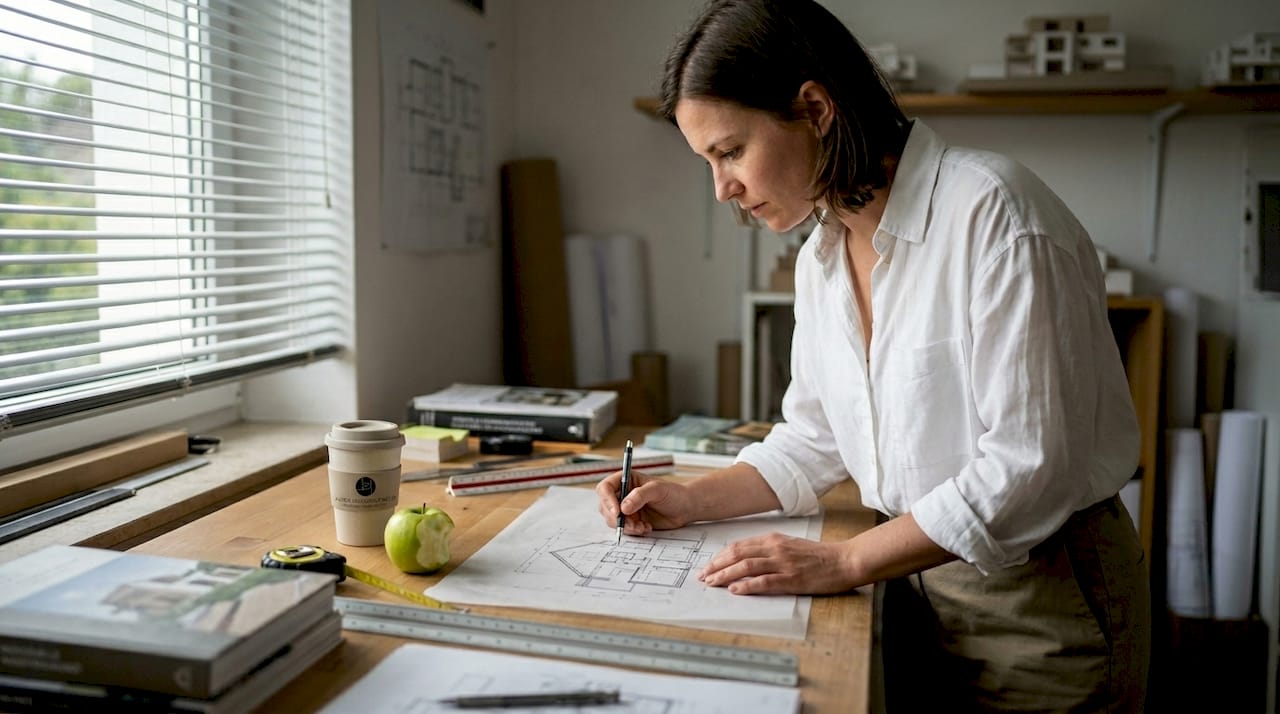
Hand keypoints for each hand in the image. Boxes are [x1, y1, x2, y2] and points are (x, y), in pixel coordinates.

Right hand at [595, 471, 693, 535]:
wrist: (684, 508)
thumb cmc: (673, 493)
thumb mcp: (657, 490)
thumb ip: (640, 496)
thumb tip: (623, 507)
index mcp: (626, 480)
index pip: (605, 488)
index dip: (607, 500)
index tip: (617, 511)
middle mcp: (622, 494)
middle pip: (605, 507)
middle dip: (617, 518)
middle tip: (632, 524)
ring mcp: (626, 509)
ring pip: (613, 521)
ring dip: (627, 527)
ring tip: (643, 526)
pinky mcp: (632, 521)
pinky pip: (624, 530)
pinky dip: (634, 531)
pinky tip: (646, 527)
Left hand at [698, 533, 853, 594]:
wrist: (843, 560)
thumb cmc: (818, 556)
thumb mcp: (790, 546)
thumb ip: (769, 550)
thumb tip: (746, 560)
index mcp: (773, 539)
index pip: (739, 546)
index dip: (720, 557)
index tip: (709, 566)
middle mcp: (775, 548)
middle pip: (737, 554)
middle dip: (716, 566)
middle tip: (703, 577)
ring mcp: (783, 563)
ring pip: (746, 566)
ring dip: (726, 575)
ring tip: (712, 583)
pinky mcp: (791, 578)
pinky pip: (764, 581)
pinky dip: (747, 585)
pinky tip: (735, 590)